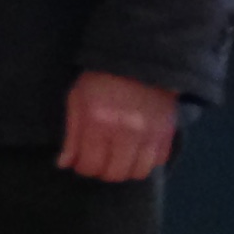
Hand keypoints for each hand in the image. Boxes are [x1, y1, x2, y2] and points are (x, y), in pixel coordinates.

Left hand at [59, 70, 177, 181]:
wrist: (138, 60)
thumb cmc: (100, 79)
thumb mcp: (77, 100)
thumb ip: (71, 134)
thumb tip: (65, 163)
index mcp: (99, 122)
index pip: (90, 164)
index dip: (83, 168)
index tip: (81, 163)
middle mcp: (127, 131)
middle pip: (116, 173)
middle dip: (103, 171)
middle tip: (99, 162)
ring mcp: (151, 133)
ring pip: (139, 172)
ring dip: (126, 169)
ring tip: (117, 159)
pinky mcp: (168, 131)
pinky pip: (158, 160)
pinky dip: (146, 161)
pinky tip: (136, 151)